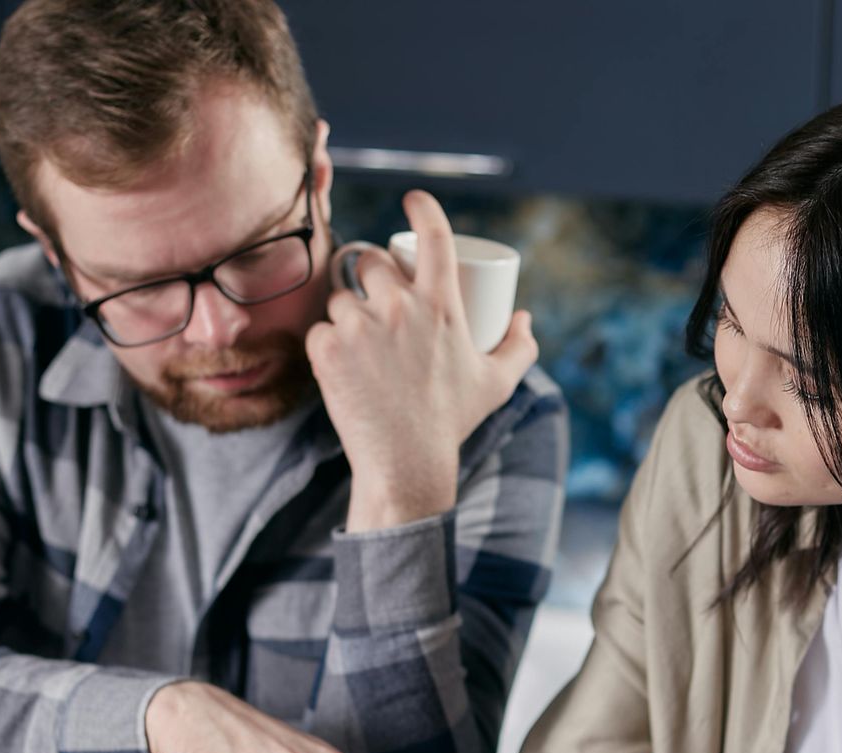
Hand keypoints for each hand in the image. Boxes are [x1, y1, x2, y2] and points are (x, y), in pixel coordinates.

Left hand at [306, 190, 538, 531]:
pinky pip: (319, 329)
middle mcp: (399, 307)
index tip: (413, 200)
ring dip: (346, 313)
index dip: (423, 208)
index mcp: (441, 305)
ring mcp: (360, 327)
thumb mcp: (497, 384)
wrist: (406, 463)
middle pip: (371, 262)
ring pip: (341, 298)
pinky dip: (326, 344)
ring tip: (360, 345)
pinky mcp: (327, 349)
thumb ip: (519, 347)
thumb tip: (522, 317)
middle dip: (371, 275)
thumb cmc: (452, 422)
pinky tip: (339, 365)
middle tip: (375, 304)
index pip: (434, 235)